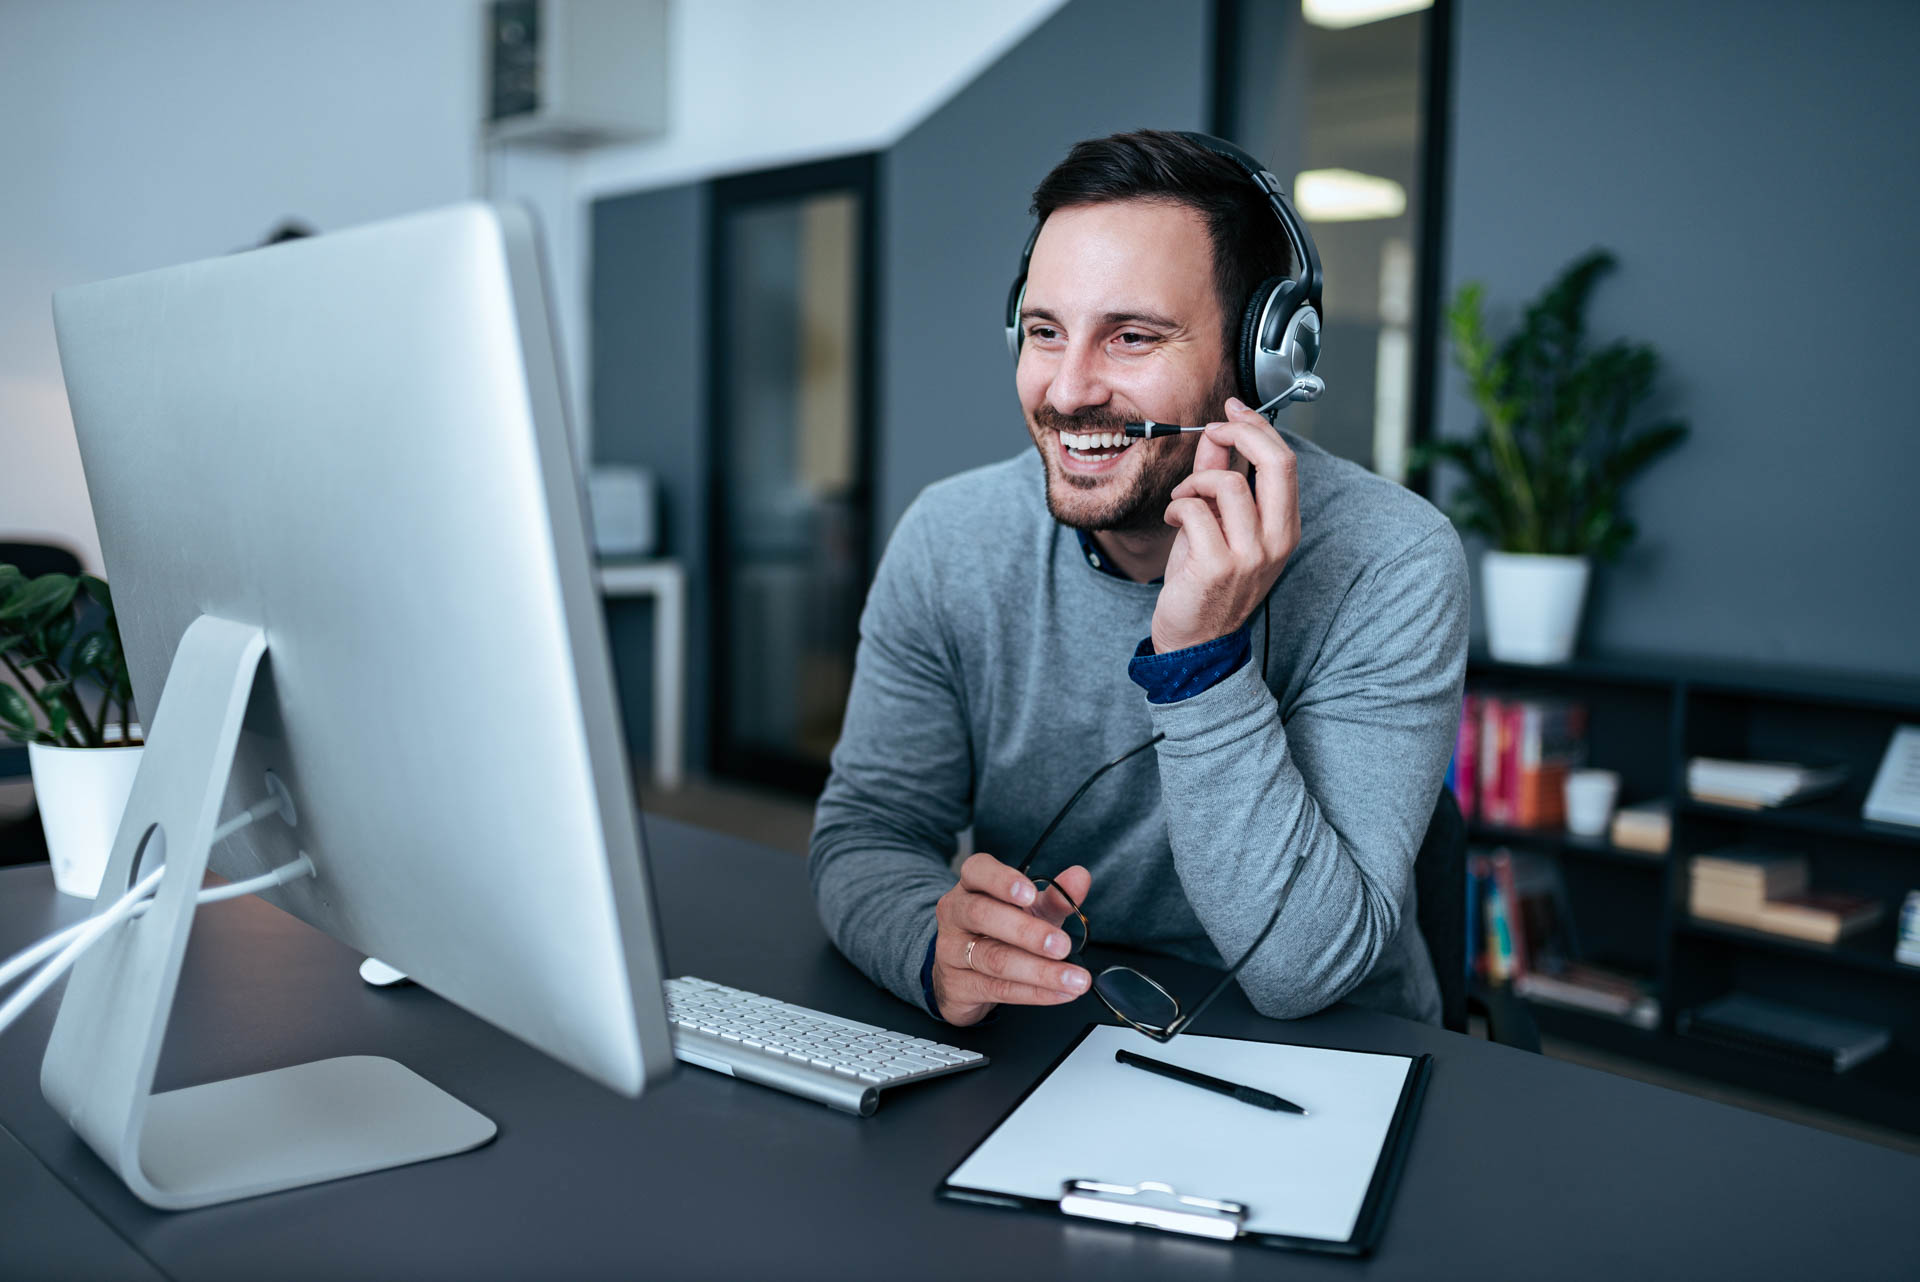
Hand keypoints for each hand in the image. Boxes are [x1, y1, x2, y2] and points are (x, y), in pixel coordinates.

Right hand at [930, 853, 1092, 1026]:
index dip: (1002, 880)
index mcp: (972, 885)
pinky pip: (997, 989)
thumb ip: (1056, 896)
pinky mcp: (957, 985)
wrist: (965, 975)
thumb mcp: (1031, 911)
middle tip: (1063, 945)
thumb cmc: (999, 932)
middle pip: (982, 915)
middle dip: (1027, 932)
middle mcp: (955, 913)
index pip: (977, 870)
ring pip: (993, 958)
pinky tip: (1059, 993)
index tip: (1031, 894)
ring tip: (1074, 979)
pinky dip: (1033, 993)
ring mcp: (950, 950)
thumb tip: (1080, 877)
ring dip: (1039, 971)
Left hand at [1151, 396, 1299, 654]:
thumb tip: (1217, 434)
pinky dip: (1177, 507)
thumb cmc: (1206, 584)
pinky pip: (1195, 511)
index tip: (1231, 409)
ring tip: (1182, 500)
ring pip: (1227, 484)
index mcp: (1284, 528)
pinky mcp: (1219, 566)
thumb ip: (1219, 476)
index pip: (1285, 461)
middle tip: (1213, 429)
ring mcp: (1251, 555)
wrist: (1195, 642)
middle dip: (1240, 432)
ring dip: (1194, 482)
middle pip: (1277, 462)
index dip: (1257, 427)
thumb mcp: (1218, 523)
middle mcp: (1277, 541)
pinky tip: (1173, 520)